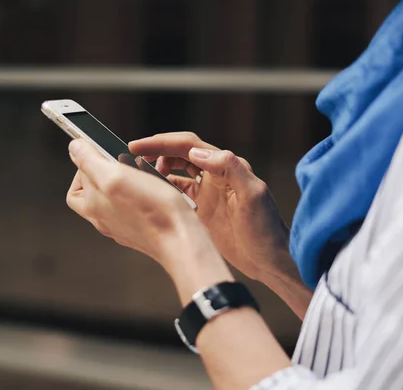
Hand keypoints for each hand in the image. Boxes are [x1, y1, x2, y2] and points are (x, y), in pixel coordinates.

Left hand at [66, 139, 203, 268]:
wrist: (181, 239)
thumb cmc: (152, 211)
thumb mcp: (115, 176)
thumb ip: (90, 161)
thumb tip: (75, 148)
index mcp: (92, 206)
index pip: (77, 183)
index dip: (87, 166)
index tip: (102, 155)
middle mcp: (105, 219)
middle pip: (95, 191)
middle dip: (106, 173)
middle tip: (122, 165)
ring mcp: (123, 225)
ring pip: (117, 199)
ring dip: (126, 183)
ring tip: (141, 175)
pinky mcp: (141, 228)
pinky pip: (134, 208)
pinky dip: (141, 195)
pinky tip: (154, 190)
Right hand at [129, 132, 299, 286]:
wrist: (271, 260)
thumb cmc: (266, 229)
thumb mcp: (253, 195)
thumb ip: (230, 168)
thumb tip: (198, 152)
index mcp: (226, 166)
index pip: (188, 145)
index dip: (162, 143)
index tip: (137, 146)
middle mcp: (215, 175)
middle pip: (179, 154)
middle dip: (155, 151)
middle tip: (131, 156)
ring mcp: (208, 194)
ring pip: (176, 173)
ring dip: (157, 170)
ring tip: (137, 174)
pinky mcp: (203, 212)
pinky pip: (178, 195)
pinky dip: (163, 191)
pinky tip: (151, 195)